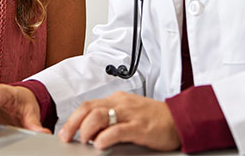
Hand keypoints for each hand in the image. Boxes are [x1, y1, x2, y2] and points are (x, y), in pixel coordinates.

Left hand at [58, 91, 180, 150]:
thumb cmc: (154, 118)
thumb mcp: (129, 113)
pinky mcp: (140, 127)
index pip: (88, 105)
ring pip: (100, 116)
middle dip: (73, 123)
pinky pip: (118, 130)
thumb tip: (91, 131)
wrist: (179, 119)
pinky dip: (105, 137)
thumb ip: (112, 118)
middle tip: (67, 137)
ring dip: (87, 129)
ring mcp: (130, 114)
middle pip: (89, 108)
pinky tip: (100, 144)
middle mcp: (121, 104)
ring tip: (84, 141)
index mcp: (117, 100)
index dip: (73, 118)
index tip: (65, 131)